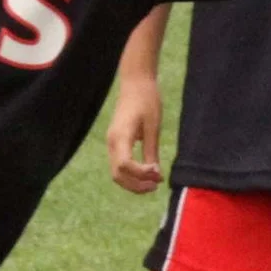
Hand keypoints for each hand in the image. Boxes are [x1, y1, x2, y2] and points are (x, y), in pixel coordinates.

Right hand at [105, 74, 163, 192]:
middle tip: (156, 186)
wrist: (135, 84)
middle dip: (136, 185)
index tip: (158, 175)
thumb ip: (151, 151)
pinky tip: (147, 173)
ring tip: (153, 183)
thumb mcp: (153, 127)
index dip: (140, 175)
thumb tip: (155, 174)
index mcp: (120, 136)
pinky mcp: (115, 143)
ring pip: (117, 173)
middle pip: (117, 175)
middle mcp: (112, 143)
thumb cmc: (147, 101)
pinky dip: (132, 174)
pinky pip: (119, 165)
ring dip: (133, 182)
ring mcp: (111, 144)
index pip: (124, 165)